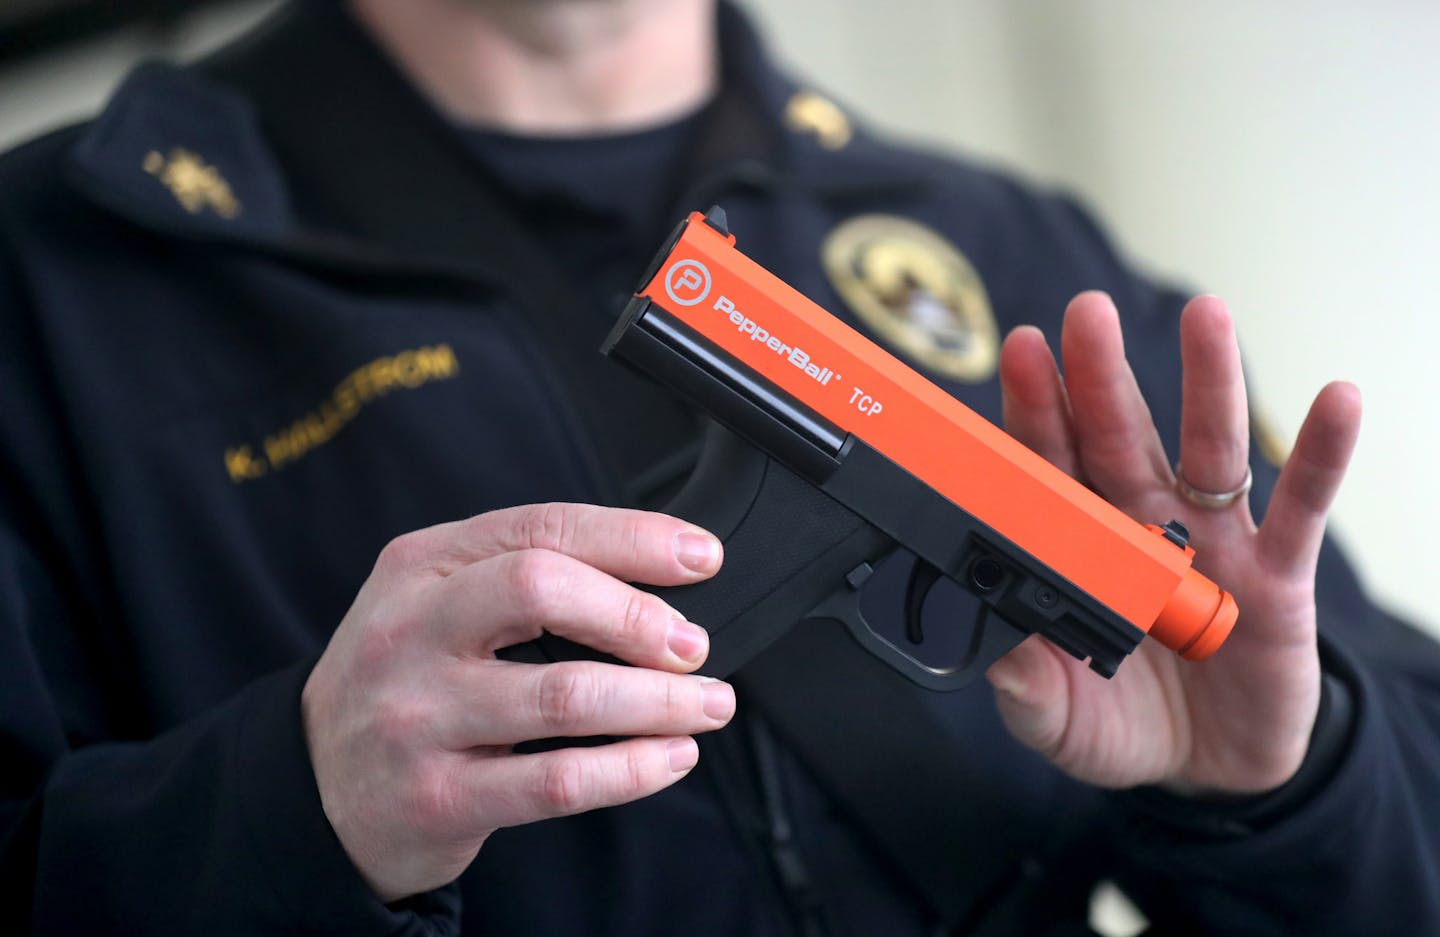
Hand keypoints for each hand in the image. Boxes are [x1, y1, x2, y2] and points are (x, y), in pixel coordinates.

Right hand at [301, 503, 735, 901]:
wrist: (315, 785)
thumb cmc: (405, 679)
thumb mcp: (437, 602)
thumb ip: (525, 575)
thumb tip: (659, 578)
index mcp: (420, 565)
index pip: (541, 528)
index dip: (633, 538)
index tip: (701, 556)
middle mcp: (410, 631)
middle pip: (543, 590)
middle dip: (639, 615)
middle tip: (693, 645)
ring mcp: (416, 716)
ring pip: (565, 695)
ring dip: (659, 700)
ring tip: (708, 705)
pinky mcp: (436, 797)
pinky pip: (557, 781)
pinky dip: (631, 769)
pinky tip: (669, 757)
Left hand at [987, 292, 1360, 794]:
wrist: (1207, 769)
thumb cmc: (1123, 723)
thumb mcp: (1060, 720)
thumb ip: (1026, 686)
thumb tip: (995, 653)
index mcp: (1081, 549)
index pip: (1051, 469)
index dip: (1036, 413)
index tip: (1022, 353)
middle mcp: (1143, 526)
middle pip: (1119, 438)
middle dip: (1102, 376)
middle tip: (1086, 312)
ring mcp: (1211, 543)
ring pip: (1208, 451)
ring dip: (1209, 383)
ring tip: (1208, 314)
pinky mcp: (1276, 575)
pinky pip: (1301, 506)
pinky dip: (1321, 454)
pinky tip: (1337, 400)